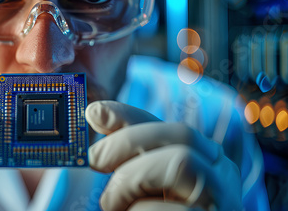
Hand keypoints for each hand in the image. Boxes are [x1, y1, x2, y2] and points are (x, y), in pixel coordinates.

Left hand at [86, 101, 242, 210]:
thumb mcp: (140, 184)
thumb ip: (126, 153)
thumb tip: (96, 113)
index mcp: (204, 162)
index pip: (170, 125)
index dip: (131, 115)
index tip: (94, 113)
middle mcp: (220, 179)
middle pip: (182, 135)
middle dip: (128, 141)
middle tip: (95, 160)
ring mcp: (221, 204)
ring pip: (180, 162)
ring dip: (132, 179)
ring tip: (114, 204)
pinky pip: (169, 209)